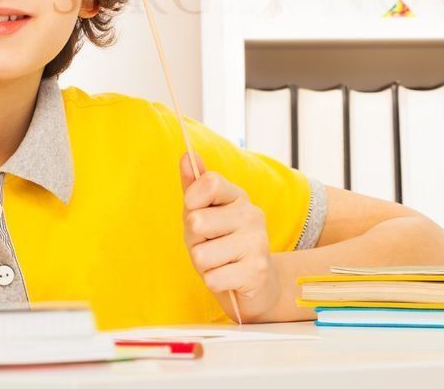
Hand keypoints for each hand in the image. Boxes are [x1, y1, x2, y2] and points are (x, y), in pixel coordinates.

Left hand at [180, 153, 281, 322]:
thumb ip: (195, 187)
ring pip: (201, 254)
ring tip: (220, 263)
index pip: (210, 182)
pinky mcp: (256, 272)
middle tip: (210, 246)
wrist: (257, 287)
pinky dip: (214, 282)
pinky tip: (229, 278)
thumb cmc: (224, 246)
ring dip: (204, 265)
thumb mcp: (205, 215)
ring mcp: (257, 243)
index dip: (192, 199)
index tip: (195, 211)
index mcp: (238, 197)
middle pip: (197, 221)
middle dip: (195, 241)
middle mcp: (252, 215)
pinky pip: (212, 278)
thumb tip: (186, 156)